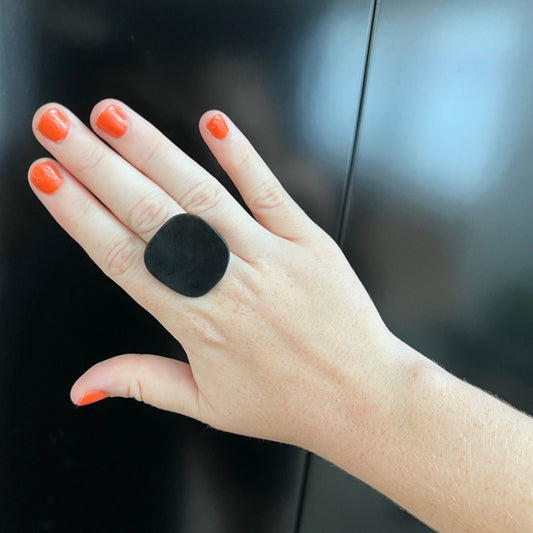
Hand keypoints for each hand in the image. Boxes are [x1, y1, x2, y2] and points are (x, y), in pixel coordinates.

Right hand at [29, 100, 404, 449]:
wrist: (363, 398)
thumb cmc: (290, 403)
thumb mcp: (206, 404)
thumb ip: (141, 383)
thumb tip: (84, 386)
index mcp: (196, 323)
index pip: (121, 257)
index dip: (78, 214)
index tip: (48, 179)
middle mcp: (226, 283)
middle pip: (149, 215)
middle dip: (95, 165)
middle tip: (57, 125)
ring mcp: (268, 256)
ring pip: (200, 194)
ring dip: (153, 150)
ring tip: (112, 116)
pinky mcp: (307, 241)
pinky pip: (270, 191)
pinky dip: (242, 156)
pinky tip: (213, 125)